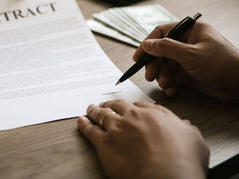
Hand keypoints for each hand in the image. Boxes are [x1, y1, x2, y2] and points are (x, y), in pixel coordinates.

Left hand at [78, 100, 208, 178]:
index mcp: (154, 114)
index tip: (128, 107)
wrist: (166, 178)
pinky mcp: (104, 144)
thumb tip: (185, 125)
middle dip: (110, 104)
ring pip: (101, 115)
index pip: (139, 105)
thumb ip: (186, 129)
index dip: (132, 107)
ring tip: (90, 109)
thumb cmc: (183, 161)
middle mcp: (133, 117)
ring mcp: (117, 129)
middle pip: (117, 106)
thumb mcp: (194, 140)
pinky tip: (81, 121)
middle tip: (105, 104)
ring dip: (94, 111)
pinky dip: (84, 125)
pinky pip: (90, 131)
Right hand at [133, 21, 238, 102]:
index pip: (162, 33)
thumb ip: (166, 48)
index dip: (148, 44)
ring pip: (165, 65)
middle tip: (151, 76)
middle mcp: (187, 43)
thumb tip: (147, 44)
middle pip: (160, 51)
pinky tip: (173, 90)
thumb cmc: (224, 65)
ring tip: (166, 84)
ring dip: (162, 76)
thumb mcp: (192, 55)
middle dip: (155, 65)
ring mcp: (187, 58)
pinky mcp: (189, 73)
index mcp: (190, 31)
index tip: (138, 57)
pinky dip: (170, 84)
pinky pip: (172, 76)